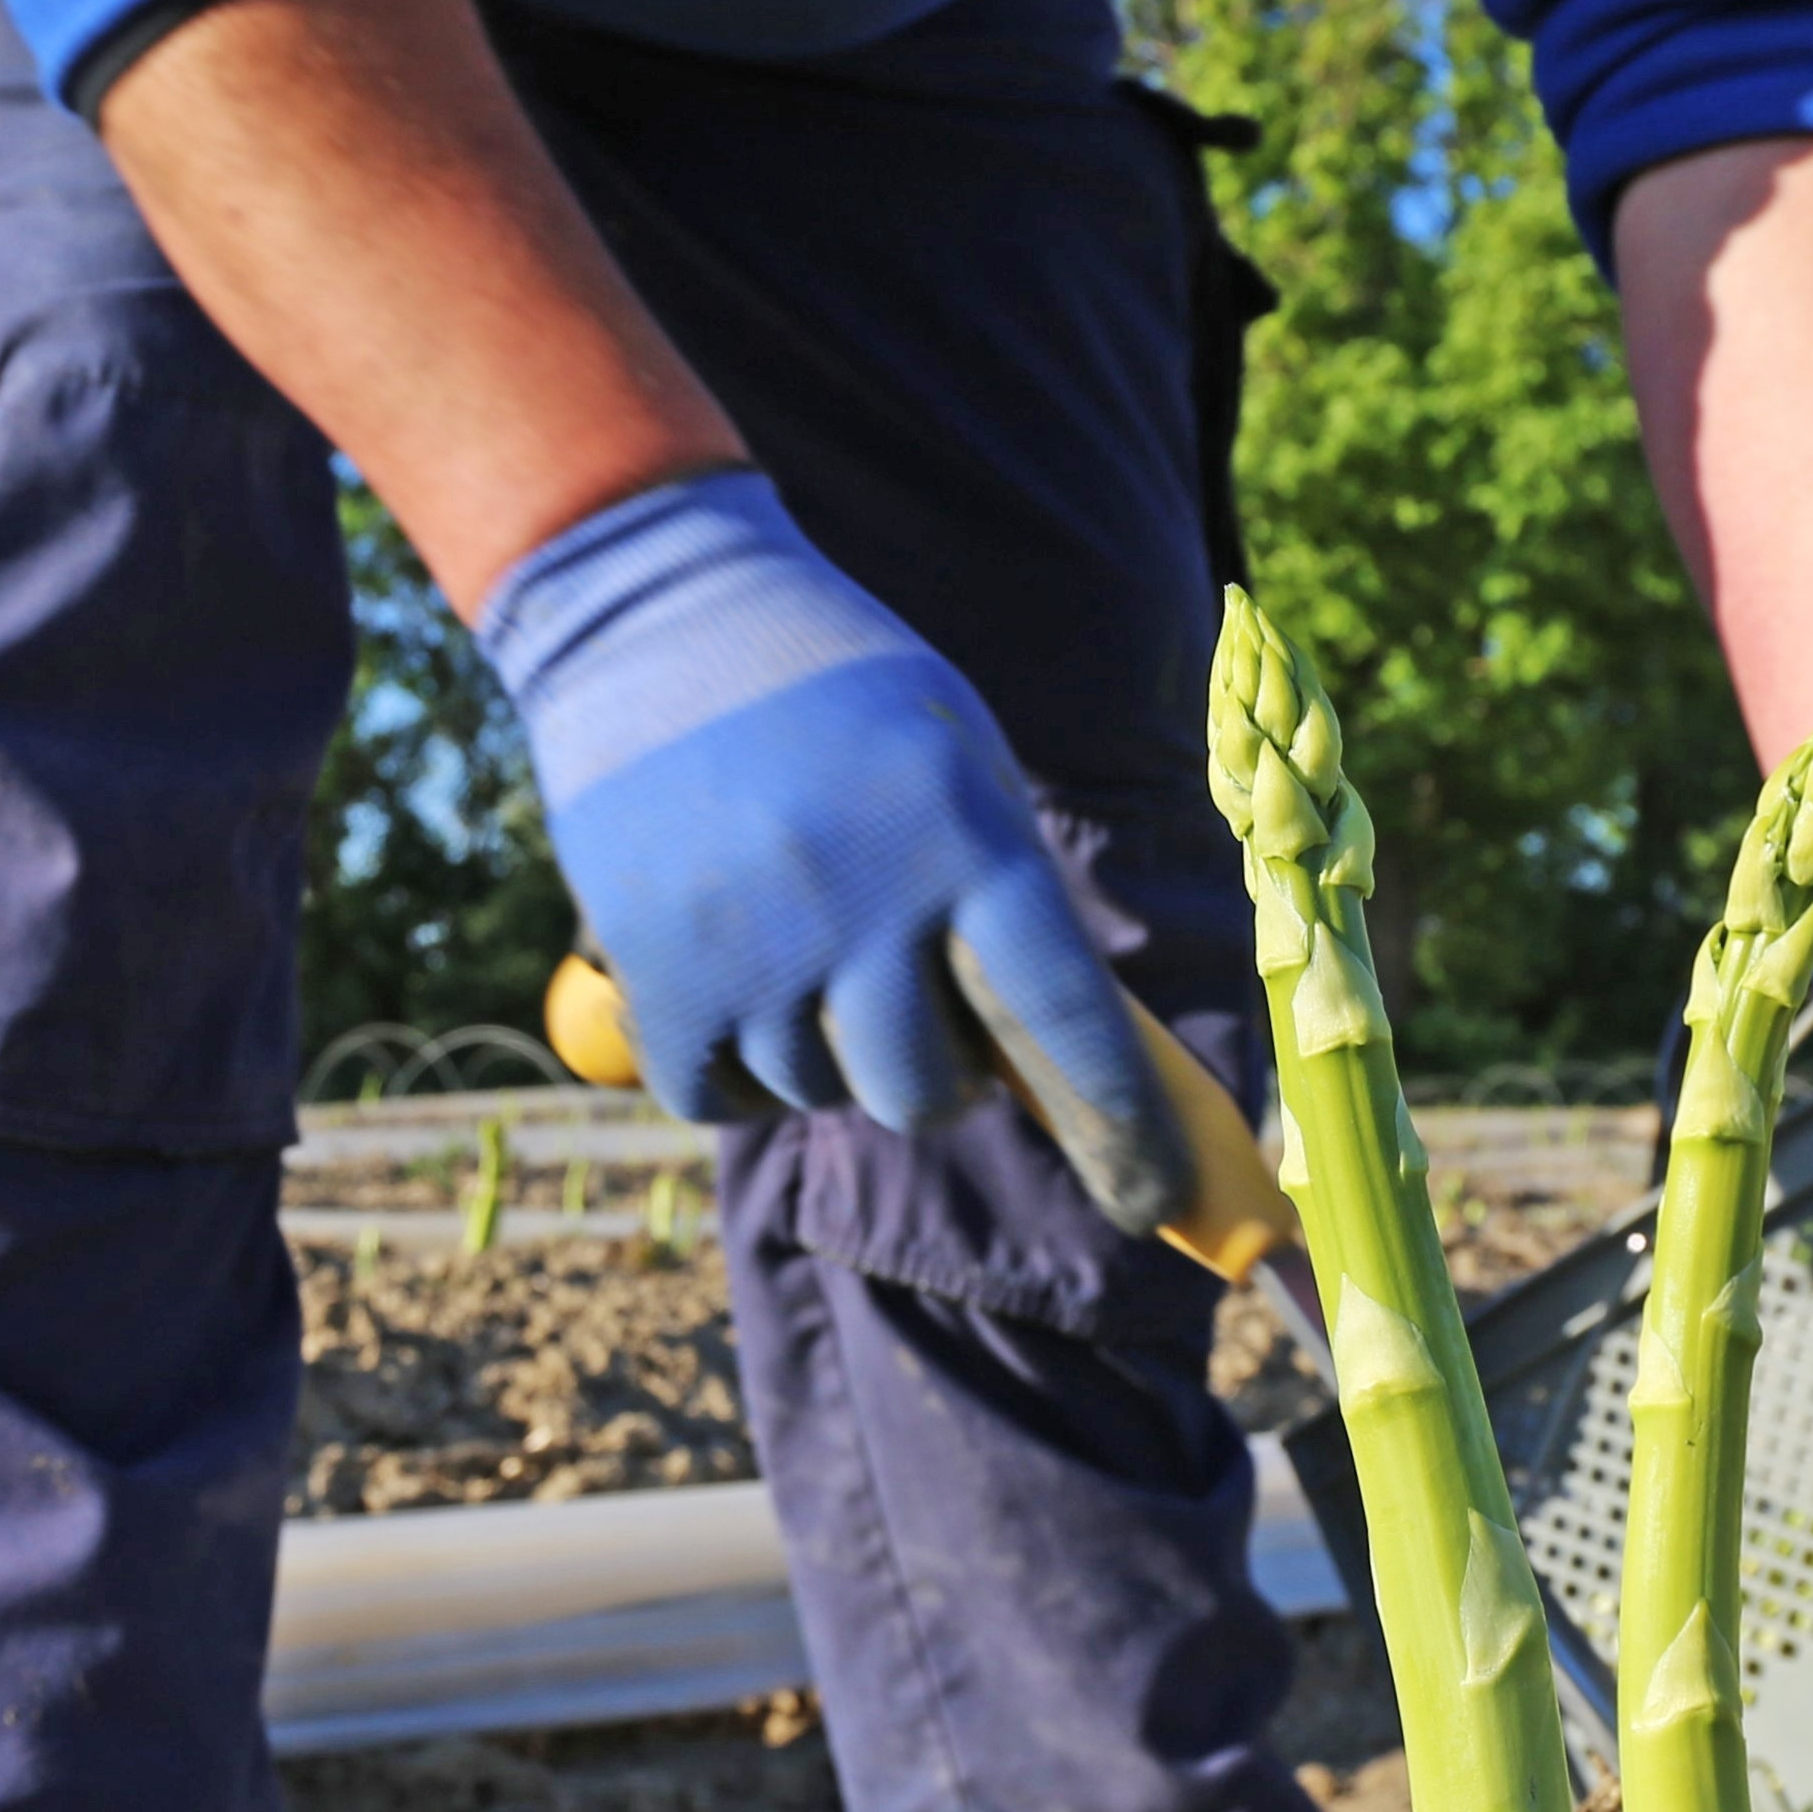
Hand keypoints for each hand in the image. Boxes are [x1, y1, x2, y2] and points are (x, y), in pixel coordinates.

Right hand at [480, 471, 1172, 1197]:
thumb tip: (1054, 1065)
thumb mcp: (959, 760)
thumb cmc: (840, 692)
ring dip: (829, 1046)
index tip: (1156, 1194)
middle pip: (931, 1092)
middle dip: (938, 1071)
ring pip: (824, 1091)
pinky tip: (737, 970)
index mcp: (966, 840)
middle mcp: (865, 909)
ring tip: (798, 929)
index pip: (1066, 1022)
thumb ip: (1003, 902)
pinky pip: (725, 1098)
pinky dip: (740, 1065)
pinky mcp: (657, 983)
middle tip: (906, 991)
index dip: (1121, 1125)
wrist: (656, 617)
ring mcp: (754, 953)